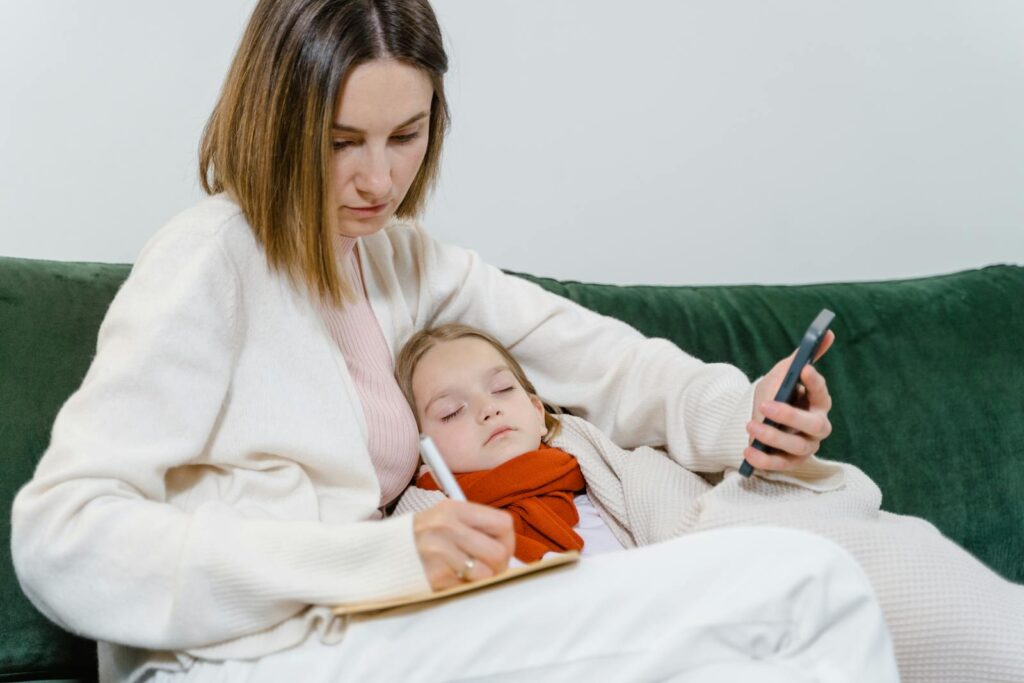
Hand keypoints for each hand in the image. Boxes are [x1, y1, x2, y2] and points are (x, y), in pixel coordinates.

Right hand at [413, 499, 514, 590]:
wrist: (378, 554)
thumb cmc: (416, 538)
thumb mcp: (442, 519)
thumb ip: (473, 527)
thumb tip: (507, 549)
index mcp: (453, 509)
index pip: (502, 523)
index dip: (508, 541)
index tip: (502, 550)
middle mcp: (447, 527)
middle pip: (498, 552)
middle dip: (499, 566)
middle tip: (489, 569)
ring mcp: (439, 552)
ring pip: (486, 573)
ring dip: (480, 579)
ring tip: (466, 575)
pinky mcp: (434, 576)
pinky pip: (465, 587)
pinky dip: (462, 587)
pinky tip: (448, 579)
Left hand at [744, 330, 835, 471]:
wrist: (760, 419)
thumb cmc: (777, 394)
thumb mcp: (783, 374)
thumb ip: (801, 357)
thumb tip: (827, 332)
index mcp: (819, 402)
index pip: (822, 393)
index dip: (815, 382)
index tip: (803, 369)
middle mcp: (817, 427)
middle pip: (814, 425)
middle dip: (790, 416)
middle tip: (767, 406)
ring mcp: (805, 447)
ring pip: (796, 446)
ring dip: (772, 437)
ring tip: (750, 425)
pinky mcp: (789, 463)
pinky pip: (779, 465)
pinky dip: (763, 460)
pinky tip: (747, 450)